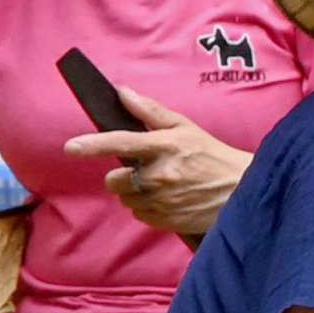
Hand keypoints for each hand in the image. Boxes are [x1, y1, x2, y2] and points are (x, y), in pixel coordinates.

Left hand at [62, 86, 248, 241]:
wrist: (242, 191)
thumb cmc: (212, 155)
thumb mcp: (185, 127)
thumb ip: (150, 111)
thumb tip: (121, 92)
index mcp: (164, 146)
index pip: (121, 143)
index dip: (93, 146)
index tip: (71, 147)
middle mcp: (160, 175)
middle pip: (114, 180)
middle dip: (122, 176)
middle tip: (143, 170)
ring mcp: (163, 200)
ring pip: (125, 199)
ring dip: (135, 192)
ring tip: (161, 185)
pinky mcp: (166, 220)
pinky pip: (139, 214)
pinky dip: (147, 207)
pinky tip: (167, 199)